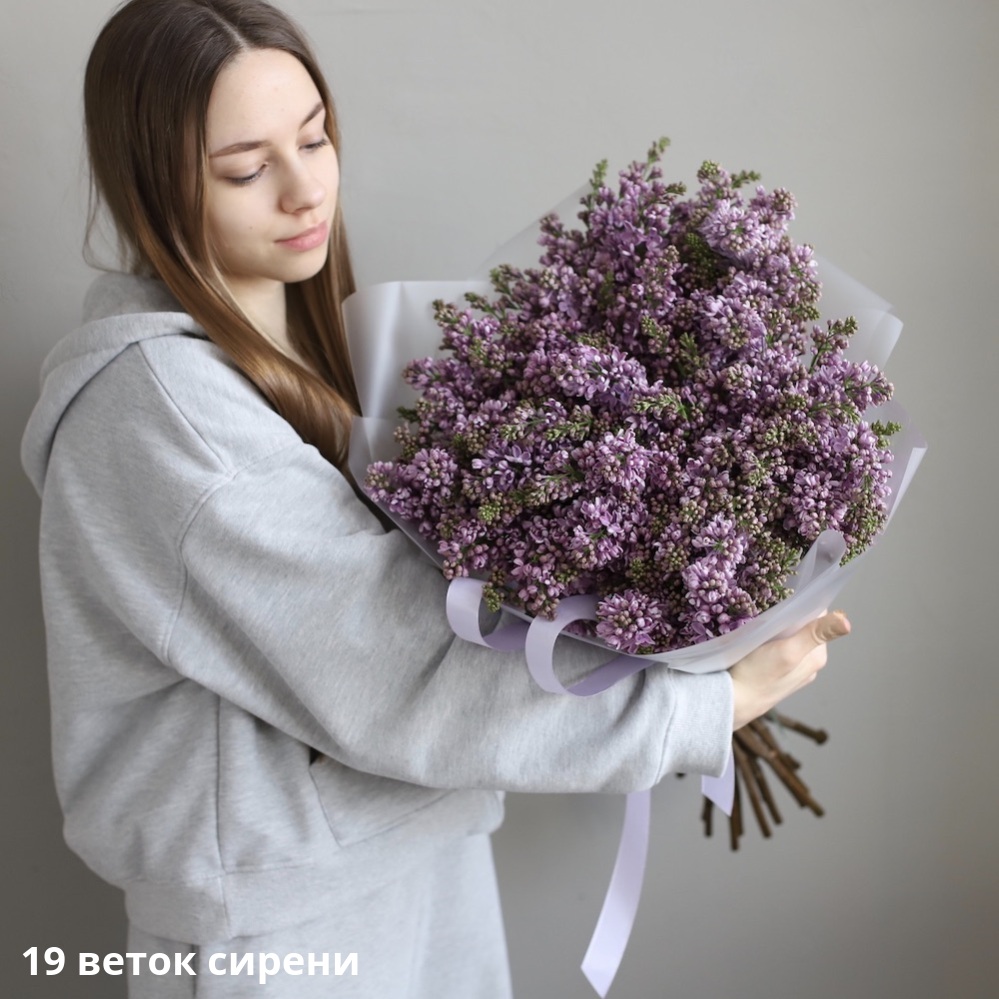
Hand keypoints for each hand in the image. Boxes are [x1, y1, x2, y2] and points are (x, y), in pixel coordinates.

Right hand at [729, 611, 850, 730]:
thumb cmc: (757, 675)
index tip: (783, 601)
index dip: (803, 605)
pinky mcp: (778, 673)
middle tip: (767, 612)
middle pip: (805, 628)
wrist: (731, 700)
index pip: (819, 619)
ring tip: (760, 625)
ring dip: (779, 628)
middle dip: (790, 616)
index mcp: (817, 657)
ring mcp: (794, 670)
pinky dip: (771, 640)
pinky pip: (780, 648)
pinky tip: (757, 641)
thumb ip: (814, 634)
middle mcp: (810, 664)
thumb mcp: (787, 651)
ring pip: (791, 638)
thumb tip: (846, 621)